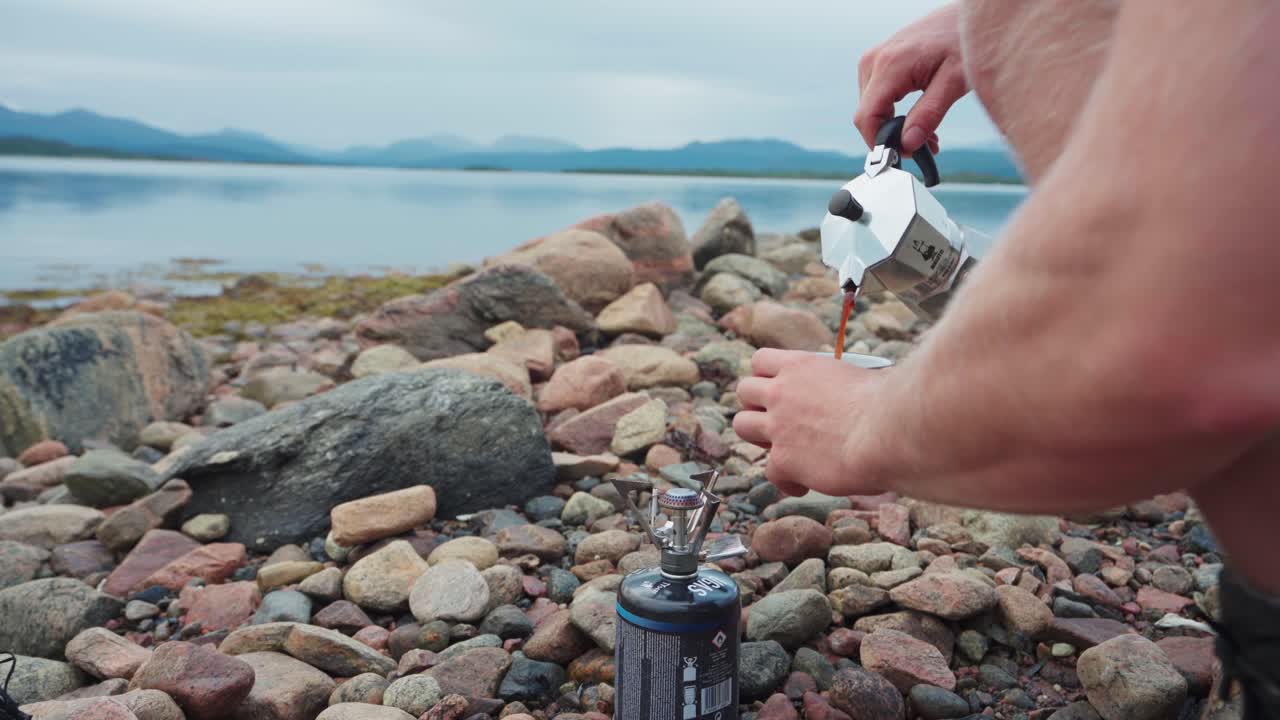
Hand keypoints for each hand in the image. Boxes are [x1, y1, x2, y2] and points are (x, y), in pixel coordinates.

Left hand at [732, 349, 887, 497]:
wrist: (888, 432)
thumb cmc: (888, 405)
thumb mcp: (861, 378)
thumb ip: (839, 385)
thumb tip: (848, 393)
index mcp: (800, 366)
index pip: (761, 360)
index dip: (765, 375)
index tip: (778, 387)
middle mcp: (782, 392)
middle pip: (744, 391)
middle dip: (757, 405)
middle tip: (778, 419)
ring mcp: (777, 426)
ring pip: (741, 425)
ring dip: (759, 437)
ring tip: (784, 448)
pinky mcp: (782, 459)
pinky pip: (768, 471)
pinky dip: (785, 480)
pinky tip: (804, 483)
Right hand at [853, 3, 968, 153]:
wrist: (965, 17)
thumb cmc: (963, 40)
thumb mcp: (953, 82)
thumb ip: (929, 115)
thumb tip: (908, 143)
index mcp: (890, 65)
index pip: (867, 117)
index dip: (879, 143)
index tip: (901, 157)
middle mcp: (875, 61)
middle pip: (867, 115)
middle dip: (890, 137)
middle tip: (923, 148)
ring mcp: (874, 60)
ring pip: (871, 108)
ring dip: (893, 127)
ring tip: (926, 136)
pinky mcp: (879, 62)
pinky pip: (878, 96)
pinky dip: (894, 114)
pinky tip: (916, 120)